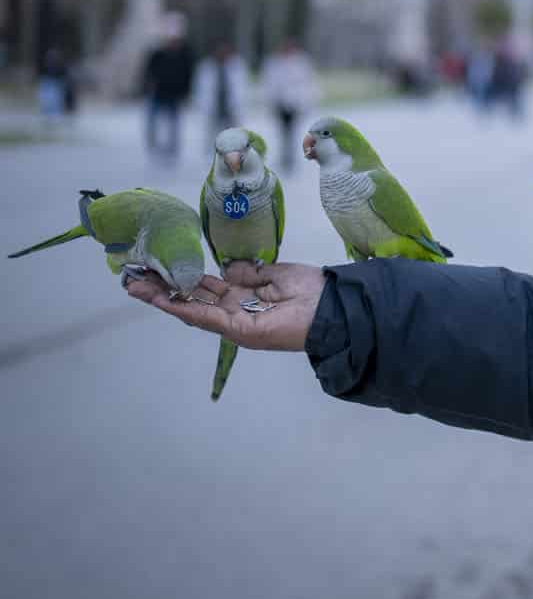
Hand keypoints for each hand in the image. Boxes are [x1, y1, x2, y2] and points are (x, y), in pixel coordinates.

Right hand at [125, 261, 325, 351]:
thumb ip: (249, 272)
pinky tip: (162, 299)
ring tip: (135, 287)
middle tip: (132, 278)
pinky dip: (183, 307)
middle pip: (191, 299)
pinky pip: (206, 317)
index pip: (204, 288)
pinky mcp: (239, 330)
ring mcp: (234, 322)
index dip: (181, 279)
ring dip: (162, 298)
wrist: (333, 307)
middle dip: (161, 289)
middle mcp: (234, 311)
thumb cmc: (311, 291)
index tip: (156, 268)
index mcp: (243, 297)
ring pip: (191, 308)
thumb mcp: (275, 274)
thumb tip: (228, 269)